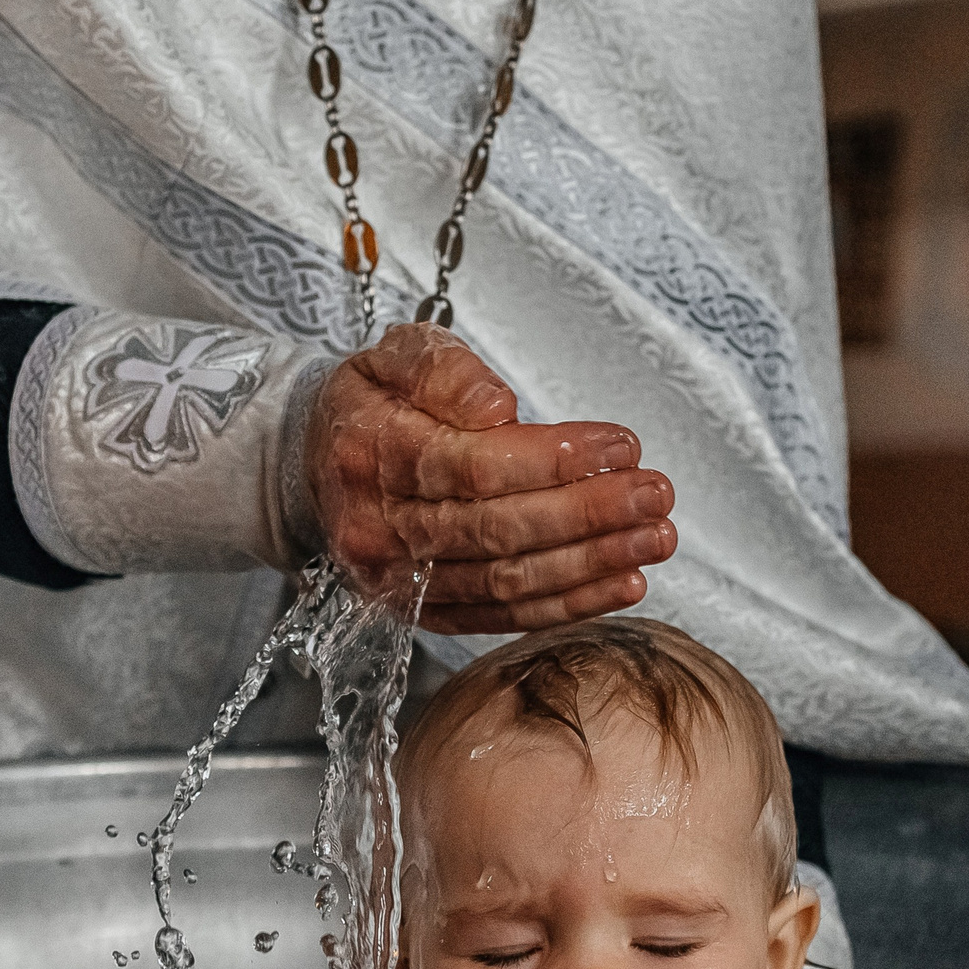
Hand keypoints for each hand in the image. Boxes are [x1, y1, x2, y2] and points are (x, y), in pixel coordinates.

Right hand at [303, 323, 674, 633]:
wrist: (312, 460)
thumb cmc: (371, 401)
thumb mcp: (395, 353)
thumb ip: (443, 367)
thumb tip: (495, 406)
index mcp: (372, 451)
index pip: (474, 464)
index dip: (555, 460)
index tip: (620, 445)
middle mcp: (378, 524)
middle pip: (497, 529)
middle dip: (589, 515)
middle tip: (655, 495)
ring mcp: (394, 577)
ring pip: (505, 580)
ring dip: (591, 564)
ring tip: (653, 539)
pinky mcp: (416, 610)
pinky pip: (499, 616)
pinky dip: (566, 605)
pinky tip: (620, 584)